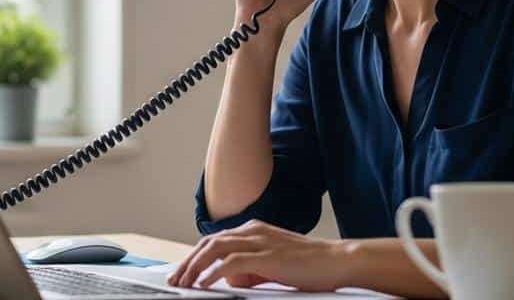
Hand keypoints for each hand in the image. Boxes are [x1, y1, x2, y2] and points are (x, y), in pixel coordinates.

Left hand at [166, 220, 346, 291]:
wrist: (337, 261)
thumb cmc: (309, 266)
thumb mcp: (272, 264)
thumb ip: (251, 268)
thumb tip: (230, 279)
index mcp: (254, 230)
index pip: (215, 240)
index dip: (195, 256)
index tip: (182, 272)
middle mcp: (253, 230)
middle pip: (209, 242)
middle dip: (189, 261)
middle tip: (175, 279)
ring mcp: (260, 241)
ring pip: (215, 249)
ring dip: (195, 266)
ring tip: (184, 282)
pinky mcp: (267, 256)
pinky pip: (231, 263)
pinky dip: (213, 273)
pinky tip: (204, 284)